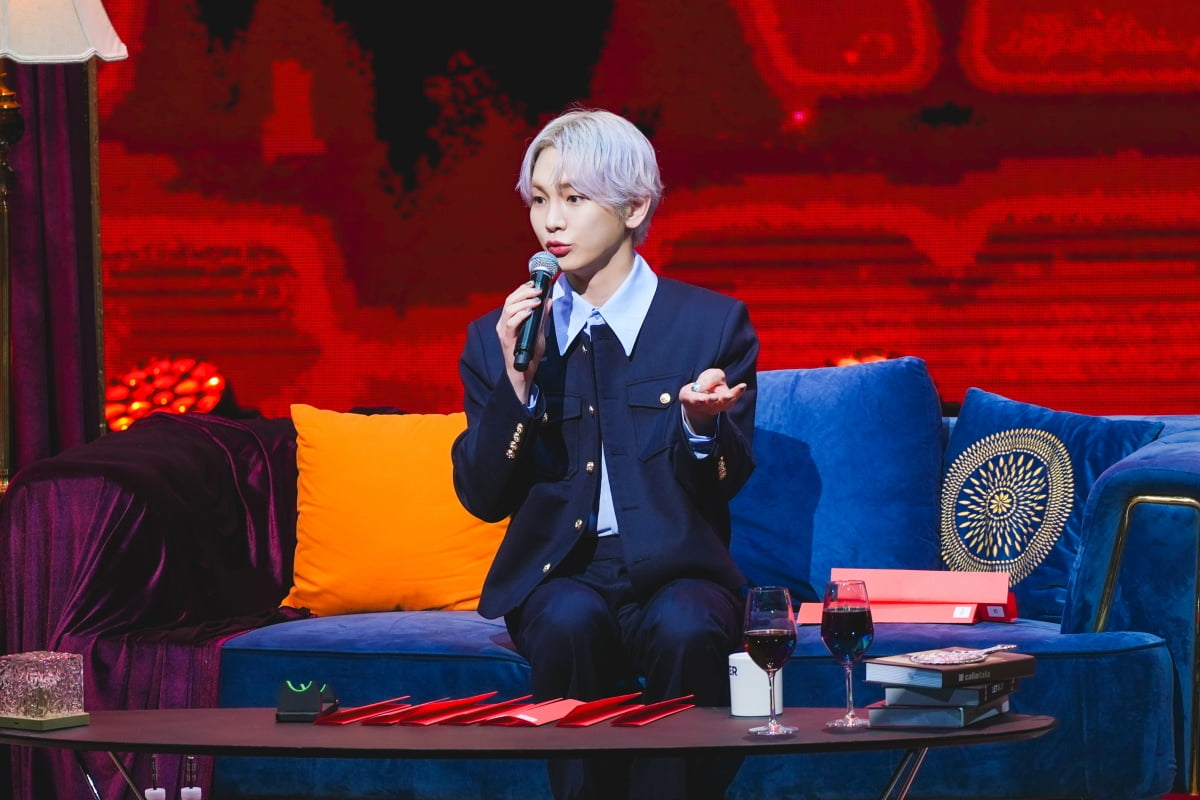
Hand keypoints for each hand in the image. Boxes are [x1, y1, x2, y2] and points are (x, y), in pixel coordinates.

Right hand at [498, 281, 551, 401]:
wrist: (523, 372)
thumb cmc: (529, 353)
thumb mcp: (538, 331)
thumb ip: (542, 316)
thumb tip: (549, 300)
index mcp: (509, 319)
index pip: (513, 298)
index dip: (523, 288)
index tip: (535, 282)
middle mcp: (503, 323)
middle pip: (509, 300)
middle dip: (524, 291)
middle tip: (538, 289)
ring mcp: (503, 331)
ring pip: (508, 309)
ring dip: (523, 301)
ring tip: (536, 299)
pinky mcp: (506, 339)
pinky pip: (510, 324)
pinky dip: (520, 315)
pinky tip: (529, 311)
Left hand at [680, 368, 746, 435]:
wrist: (693, 391)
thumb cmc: (709, 383)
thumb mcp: (714, 375)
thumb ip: (713, 379)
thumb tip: (705, 387)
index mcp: (726, 398)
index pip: (734, 396)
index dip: (738, 392)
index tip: (743, 385)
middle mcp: (717, 405)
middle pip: (723, 404)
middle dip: (725, 400)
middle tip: (728, 396)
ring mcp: (705, 406)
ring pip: (709, 405)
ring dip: (710, 401)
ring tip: (713, 397)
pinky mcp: (692, 403)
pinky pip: (695, 402)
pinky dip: (697, 400)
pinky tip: (700, 399)